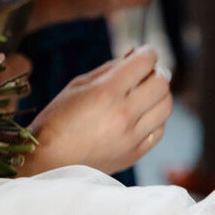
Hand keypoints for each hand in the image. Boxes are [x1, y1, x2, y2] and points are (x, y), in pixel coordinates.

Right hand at [21, 46, 171, 175]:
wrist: (48, 161)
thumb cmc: (58, 119)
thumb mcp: (78, 84)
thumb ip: (110, 68)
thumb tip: (135, 56)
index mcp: (107, 92)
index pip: (144, 62)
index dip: (148, 53)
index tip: (146, 53)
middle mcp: (123, 114)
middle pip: (162, 84)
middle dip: (156, 72)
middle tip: (146, 73)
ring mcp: (131, 137)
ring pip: (165, 107)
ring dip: (159, 95)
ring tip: (145, 94)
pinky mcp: (133, 154)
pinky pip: (159, 131)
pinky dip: (155, 119)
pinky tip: (141, 116)